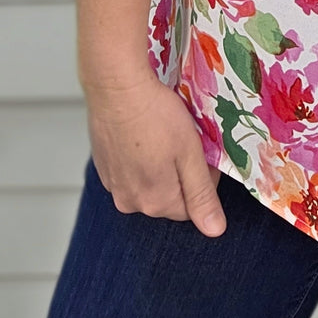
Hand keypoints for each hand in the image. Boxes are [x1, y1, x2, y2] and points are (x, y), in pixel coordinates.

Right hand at [83, 69, 225, 235]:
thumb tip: (215, 231)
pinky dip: (139, 159)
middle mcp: (130, 202)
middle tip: (183, 141)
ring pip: (148, 185)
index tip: (200, 152)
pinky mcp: (102, 168)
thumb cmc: (155, 115)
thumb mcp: (189, 153)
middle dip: (180, 175)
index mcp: (155, 203)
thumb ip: (202, 195)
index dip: (202, 180)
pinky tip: (142, 135)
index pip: (191, 208)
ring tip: (161, 136)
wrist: (115, 86)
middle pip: (168, 198)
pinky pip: (129, 173)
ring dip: (159, 167)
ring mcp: (112, 186)